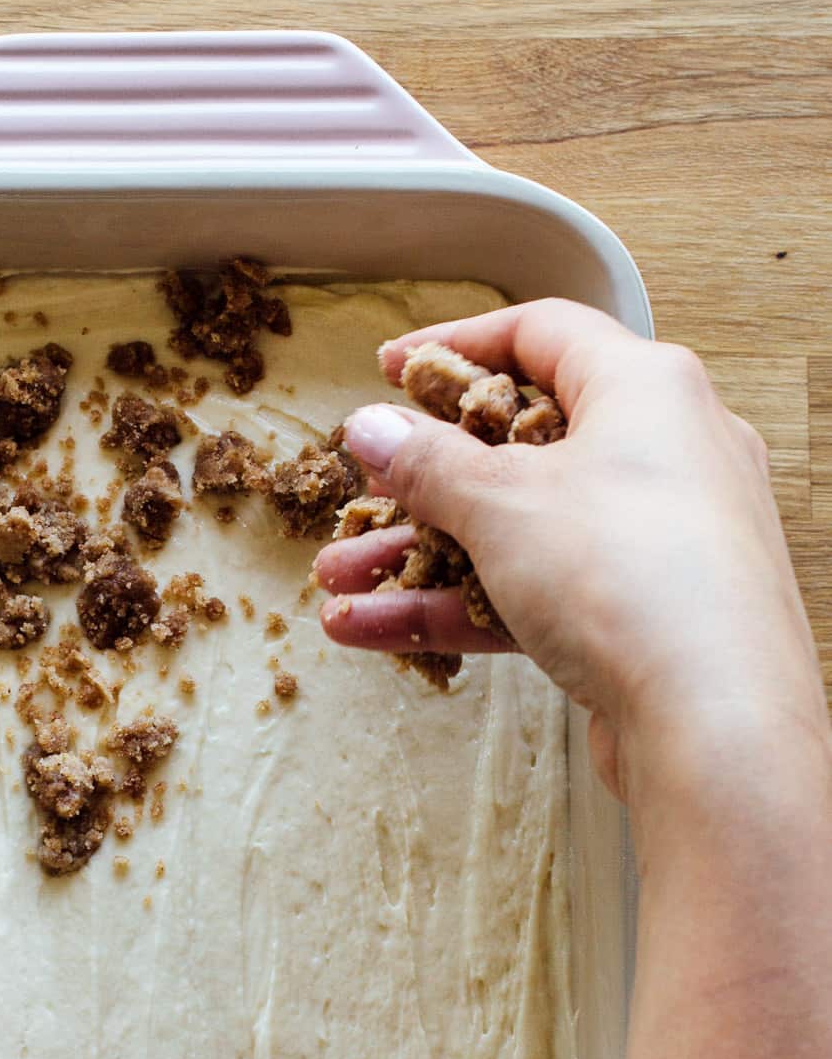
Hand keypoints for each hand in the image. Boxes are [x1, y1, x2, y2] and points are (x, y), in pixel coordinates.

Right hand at [315, 299, 826, 810]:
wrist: (715, 725)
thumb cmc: (632, 580)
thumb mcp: (503, 503)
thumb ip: (428, 463)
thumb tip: (375, 428)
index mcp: (646, 389)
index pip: (542, 333)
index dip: (456, 345)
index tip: (392, 371)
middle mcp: (663, 454)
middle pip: (522, 446)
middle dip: (423, 483)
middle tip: (365, 495)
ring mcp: (654, 542)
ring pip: (519, 533)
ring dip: (422, 558)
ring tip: (342, 583)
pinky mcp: (640, 617)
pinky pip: (536, 595)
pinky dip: (461, 607)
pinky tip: (379, 630)